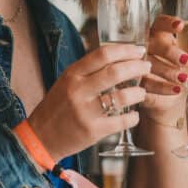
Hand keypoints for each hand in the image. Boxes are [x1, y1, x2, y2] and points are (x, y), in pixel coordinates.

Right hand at [27, 43, 151, 162]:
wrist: (41, 138)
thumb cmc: (57, 108)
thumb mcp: (66, 82)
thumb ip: (88, 71)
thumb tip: (118, 57)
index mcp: (72, 75)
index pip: (102, 54)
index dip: (125, 50)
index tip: (139, 50)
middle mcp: (78, 90)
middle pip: (115, 72)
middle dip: (137, 67)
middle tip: (147, 67)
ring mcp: (85, 112)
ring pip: (121, 97)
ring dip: (138, 92)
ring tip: (141, 92)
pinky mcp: (92, 131)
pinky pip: (121, 121)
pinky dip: (133, 117)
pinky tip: (134, 115)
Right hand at [139, 14, 187, 122]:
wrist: (168, 99)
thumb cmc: (180, 71)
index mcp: (159, 35)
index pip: (159, 22)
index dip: (168, 23)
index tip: (181, 25)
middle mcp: (146, 47)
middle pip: (152, 42)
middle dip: (169, 51)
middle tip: (186, 60)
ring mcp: (139, 65)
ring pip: (148, 64)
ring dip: (167, 71)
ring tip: (185, 78)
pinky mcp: (137, 83)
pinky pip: (147, 84)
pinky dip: (162, 88)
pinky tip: (176, 90)